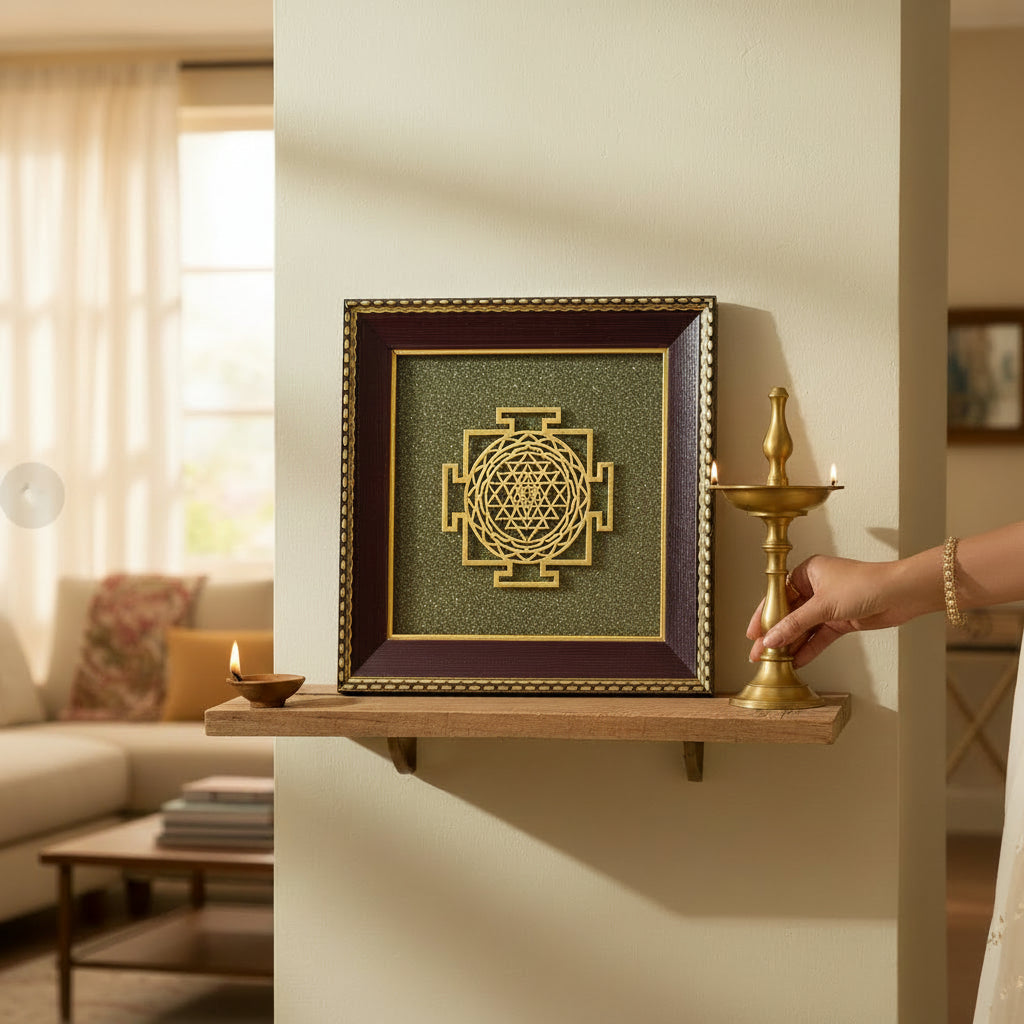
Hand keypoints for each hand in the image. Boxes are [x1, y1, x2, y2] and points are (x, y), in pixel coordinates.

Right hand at [745, 555, 911, 667]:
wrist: (900, 594)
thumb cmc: (865, 585)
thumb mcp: (823, 605)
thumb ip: (795, 624)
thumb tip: (771, 638)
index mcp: (807, 573)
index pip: (777, 596)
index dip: (763, 616)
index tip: (753, 634)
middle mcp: (816, 587)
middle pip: (789, 614)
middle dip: (775, 634)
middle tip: (759, 653)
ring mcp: (828, 605)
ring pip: (804, 627)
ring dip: (791, 644)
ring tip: (776, 661)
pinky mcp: (841, 620)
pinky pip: (819, 636)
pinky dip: (809, 648)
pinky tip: (797, 661)